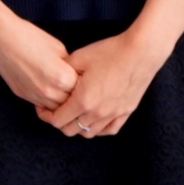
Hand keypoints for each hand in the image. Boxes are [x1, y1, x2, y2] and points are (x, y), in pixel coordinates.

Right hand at [0, 12, 76, 111]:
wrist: (0, 38)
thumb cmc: (29, 37)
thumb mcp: (58, 47)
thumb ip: (69, 65)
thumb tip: (74, 74)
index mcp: (63, 78)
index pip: (83, 90)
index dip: (85, 83)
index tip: (85, 78)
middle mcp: (50, 92)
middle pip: (71, 103)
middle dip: (75, 95)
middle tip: (75, 85)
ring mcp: (35, 96)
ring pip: (56, 108)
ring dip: (61, 101)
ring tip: (62, 88)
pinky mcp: (23, 96)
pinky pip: (41, 105)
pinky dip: (47, 101)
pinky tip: (48, 88)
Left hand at [40, 29, 167, 138]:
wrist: (141, 51)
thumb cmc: (110, 52)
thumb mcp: (78, 57)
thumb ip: (62, 72)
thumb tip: (53, 79)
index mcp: (83, 101)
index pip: (57, 121)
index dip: (46, 116)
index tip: (42, 107)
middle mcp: (97, 113)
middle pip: (71, 130)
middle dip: (59, 122)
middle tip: (55, 110)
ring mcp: (114, 114)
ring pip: (89, 133)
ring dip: (78, 126)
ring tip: (73, 113)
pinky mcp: (126, 111)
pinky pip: (109, 130)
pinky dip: (98, 129)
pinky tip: (94, 119)